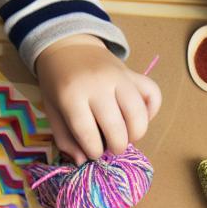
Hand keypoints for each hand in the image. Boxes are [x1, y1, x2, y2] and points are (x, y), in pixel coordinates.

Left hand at [36, 35, 161, 163]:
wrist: (67, 46)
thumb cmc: (58, 83)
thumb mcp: (52, 109)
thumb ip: (65, 138)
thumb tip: (83, 162)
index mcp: (71, 95)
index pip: (88, 134)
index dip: (94, 151)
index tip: (93, 153)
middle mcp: (98, 85)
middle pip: (117, 129)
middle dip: (116, 146)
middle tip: (111, 146)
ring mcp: (119, 77)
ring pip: (139, 116)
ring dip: (136, 134)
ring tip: (127, 135)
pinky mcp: (134, 73)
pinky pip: (154, 95)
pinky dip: (151, 110)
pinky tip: (140, 116)